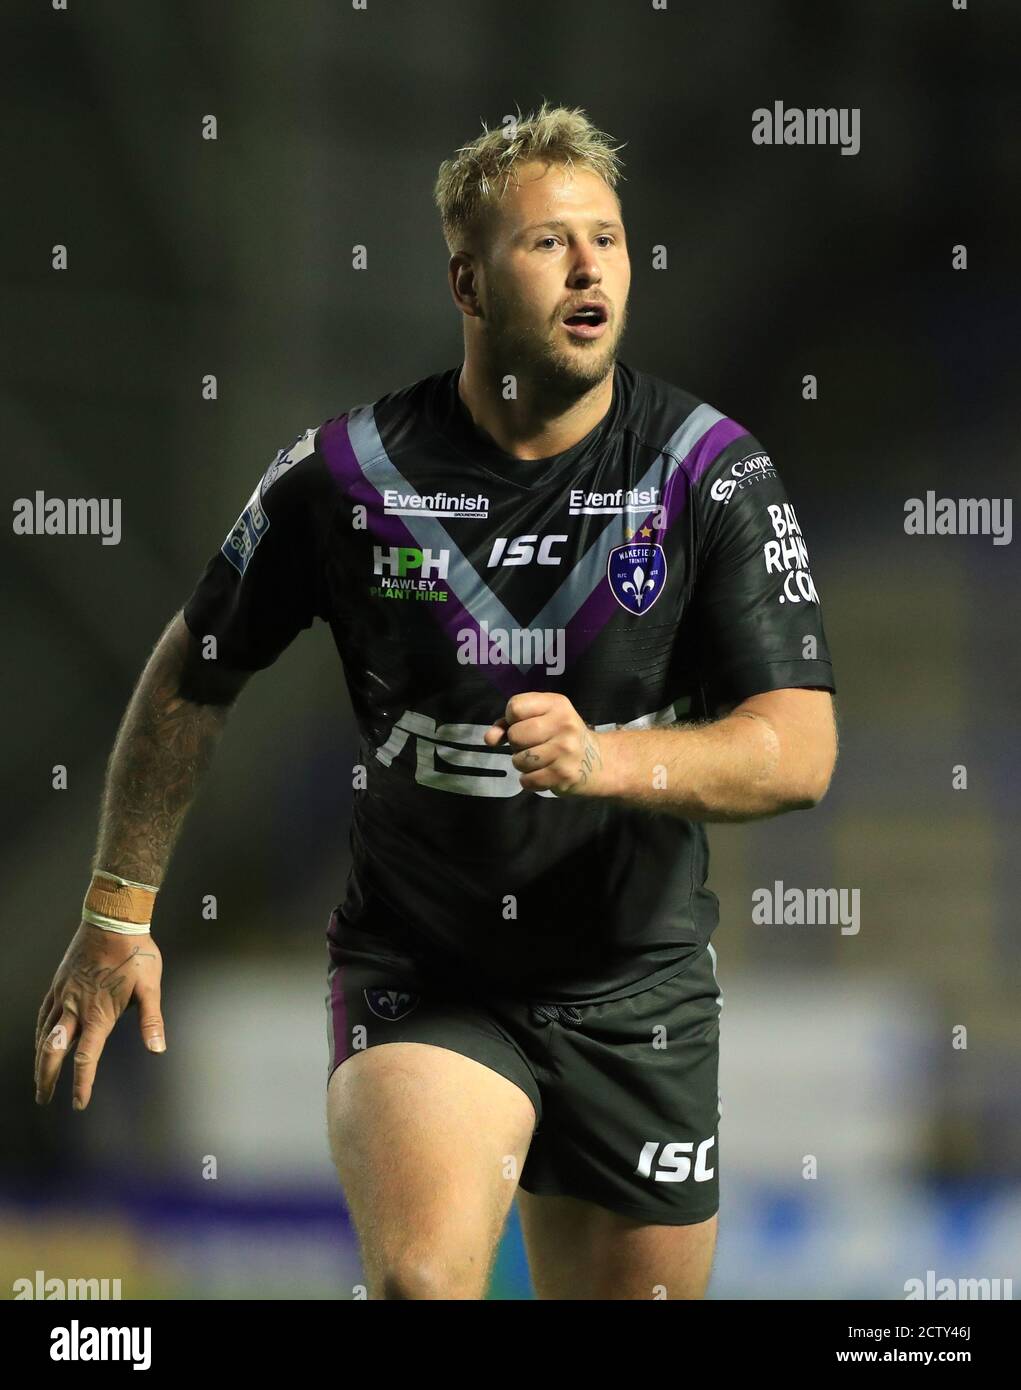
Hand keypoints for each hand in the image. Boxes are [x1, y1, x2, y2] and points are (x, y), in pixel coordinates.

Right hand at [35, 922, 164, 1110]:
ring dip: (40, 1059)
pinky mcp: (59, 983)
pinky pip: (43, 1013)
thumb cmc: (137, 953)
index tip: (79, 1104)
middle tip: (43, 1099)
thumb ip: (151, 1020)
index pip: (86, 1057)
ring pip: (44, 1034)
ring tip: (39, 1078)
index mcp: (99, 1013)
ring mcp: (63, 994)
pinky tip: (40, 1040)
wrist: (113, 920)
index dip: (81, 1083)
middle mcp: (75, 1007)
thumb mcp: (150, 987)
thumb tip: (158, 1049)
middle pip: (53, 1051)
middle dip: (46, 1078)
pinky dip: (39, 1033)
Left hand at [483, 692, 612, 796]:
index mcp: (557, 704)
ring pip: (519, 760)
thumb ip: (509, 723)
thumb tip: (489, 738)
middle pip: (515, 735)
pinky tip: (542, 774)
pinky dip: (529, 780)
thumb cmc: (560, 735)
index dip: (512, 719)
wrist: (596, 761)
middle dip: (516, 744)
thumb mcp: (540, 719)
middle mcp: (564, 724)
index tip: (523, 724)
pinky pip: (527, 780)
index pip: (515, 707)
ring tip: (538, 760)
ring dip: (522, 763)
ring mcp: (565, 751)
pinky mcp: (564, 775)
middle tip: (531, 745)